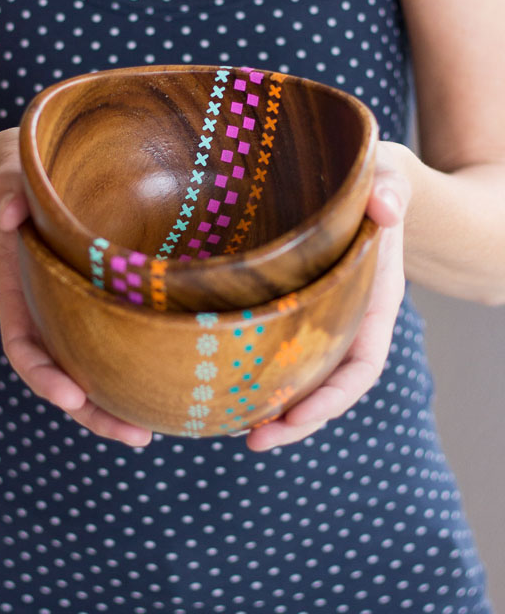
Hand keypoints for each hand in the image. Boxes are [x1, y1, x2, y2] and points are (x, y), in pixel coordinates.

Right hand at [0, 128, 152, 446]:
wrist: (26, 169)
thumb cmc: (12, 172)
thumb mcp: (2, 174)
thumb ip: (3, 191)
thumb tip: (9, 212)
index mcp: (18, 289)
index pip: (23, 346)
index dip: (44, 376)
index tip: (71, 396)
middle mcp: (46, 309)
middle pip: (64, 374)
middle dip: (94, 411)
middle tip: (137, 436)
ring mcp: (73, 308)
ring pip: (92, 367)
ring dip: (118, 402)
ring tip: (155, 428)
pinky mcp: (101, 296)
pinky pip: (116, 337)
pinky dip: (136, 363)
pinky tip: (169, 379)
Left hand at [246, 141, 411, 452]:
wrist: (361, 178)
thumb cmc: (373, 179)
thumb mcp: (388, 176)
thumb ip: (392, 189)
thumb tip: (386, 209)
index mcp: (375, 301)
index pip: (363, 364)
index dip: (334, 397)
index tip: (297, 416)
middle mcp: (348, 318)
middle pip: (328, 386)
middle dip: (296, 419)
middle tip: (253, 439)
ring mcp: (320, 316)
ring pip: (301, 376)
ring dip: (273, 406)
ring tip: (234, 428)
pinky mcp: (291, 305)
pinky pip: (278, 348)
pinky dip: (258, 372)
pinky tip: (224, 384)